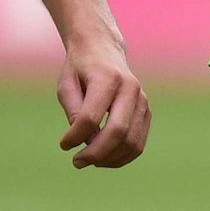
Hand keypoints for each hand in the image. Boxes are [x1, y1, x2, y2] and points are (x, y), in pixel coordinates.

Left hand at [55, 34, 150, 168]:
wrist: (102, 48)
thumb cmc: (80, 68)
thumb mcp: (67, 85)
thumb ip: (74, 112)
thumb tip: (85, 142)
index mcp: (107, 77)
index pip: (92, 116)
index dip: (76, 136)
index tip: (63, 145)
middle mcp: (130, 88)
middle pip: (118, 131)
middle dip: (96, 153)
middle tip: (77, 162)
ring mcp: (142, 99)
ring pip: (132, 141)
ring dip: (110, 159)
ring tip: (89, 160)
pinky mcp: (146, 110)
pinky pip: (138, 142)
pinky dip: (122, 157)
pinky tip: (104, 158)